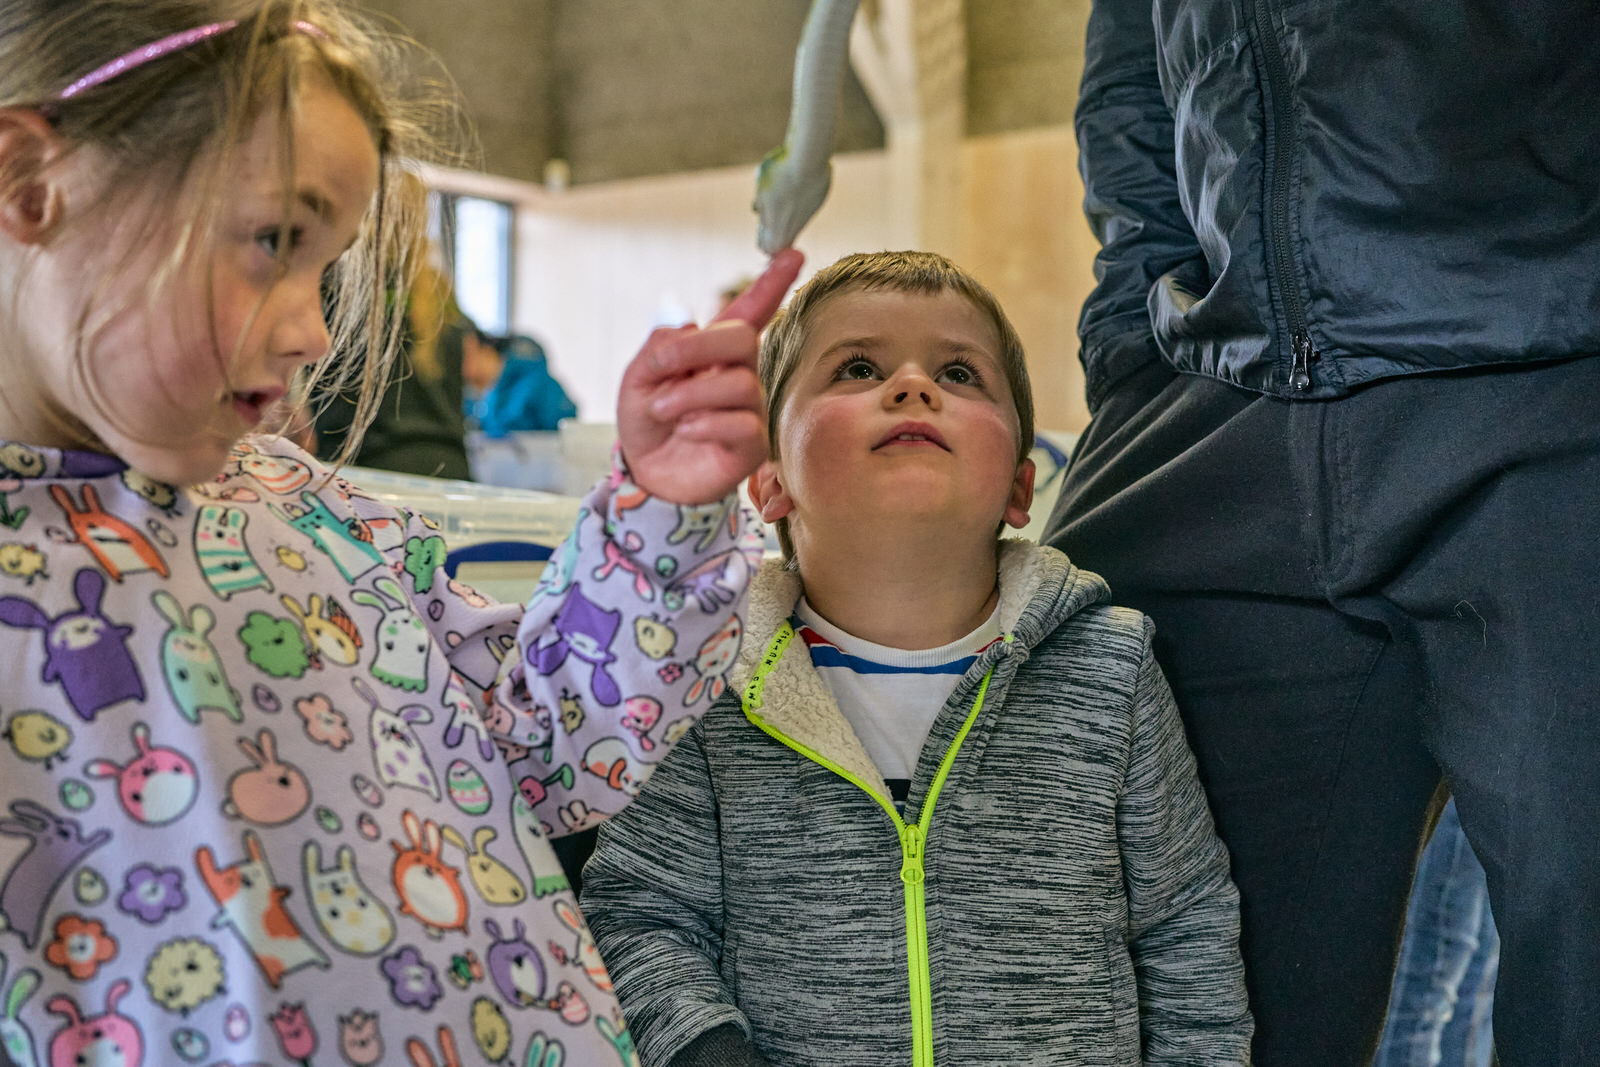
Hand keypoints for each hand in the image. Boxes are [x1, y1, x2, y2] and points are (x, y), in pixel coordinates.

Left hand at [617, 248, 803, 503]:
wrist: (647, 476)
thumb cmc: (648, 423)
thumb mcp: (638, 379)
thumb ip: (659, 348)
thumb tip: (685, 323)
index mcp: (714, 352)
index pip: (749, 311)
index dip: (771, 282)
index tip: (793, 252)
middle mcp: (739, 375)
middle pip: (742, 339)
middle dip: (697, 348)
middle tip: (660, 367)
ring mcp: (750, 410)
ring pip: (738, 384)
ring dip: (688, 395)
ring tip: (662, 411)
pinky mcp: (752, 445)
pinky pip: (739, 423)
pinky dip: (702, 425)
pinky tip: (685, 433)